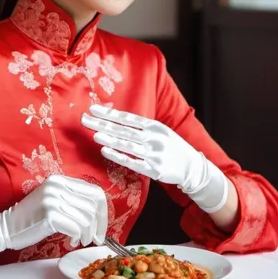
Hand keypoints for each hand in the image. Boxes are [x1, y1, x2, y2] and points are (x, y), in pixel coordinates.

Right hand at [0, 174, 107, 263]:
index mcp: (60, 180)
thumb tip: (98, 213)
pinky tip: (70, 241)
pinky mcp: (49, 214)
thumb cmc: (32, 218)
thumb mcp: (52, 200)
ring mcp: (53, 198)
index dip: (103, 211)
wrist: (6, 227)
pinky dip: (77, 237)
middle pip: (93, 205)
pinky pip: (76, 227)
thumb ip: (72, 200)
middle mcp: (57, 186)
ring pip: (86, 218)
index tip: (102, 227)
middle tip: (93, 239)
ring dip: (86, 234)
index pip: (94, 191)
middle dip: (97, 226)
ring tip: (79, 240)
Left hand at [82, 105, 227, 213]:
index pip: (127, 118)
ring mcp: (154, 154)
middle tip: (85, 119)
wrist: (192, 167)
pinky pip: (132, 162)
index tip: (93, 109)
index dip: (109, 113)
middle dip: (103, 124)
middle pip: (123, 130)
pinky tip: (106, 151)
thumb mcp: (159, 131)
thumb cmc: (170, 146)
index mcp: (154, 126)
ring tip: (94, 134)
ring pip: (127, 145)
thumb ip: (140, 127)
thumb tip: (114, 119)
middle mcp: (154, 138)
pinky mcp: (153, 169)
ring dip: (109, 139)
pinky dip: (118, 156)